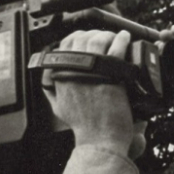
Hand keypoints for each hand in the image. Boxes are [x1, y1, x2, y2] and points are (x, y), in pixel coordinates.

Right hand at [42, 29, 137, 155]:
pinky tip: (126, 38)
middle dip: (94, 34)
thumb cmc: (83, 127)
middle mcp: (73, 69)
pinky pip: (116, 49)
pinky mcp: (111, 74)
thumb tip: (47, 83)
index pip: (65, 44)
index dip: (78, 38)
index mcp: (60, 74)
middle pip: (81, 38)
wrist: (100, 139)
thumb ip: (51, 93)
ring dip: (108, 35)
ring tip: (117, 38)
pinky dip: (121, 40)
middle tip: (106, 38)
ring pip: (98, 40)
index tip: (89, 39)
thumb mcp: (59, 108)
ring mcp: (92, 71)